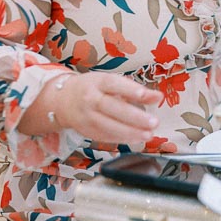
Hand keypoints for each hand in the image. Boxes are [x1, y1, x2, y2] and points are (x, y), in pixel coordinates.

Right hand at [25, 71, 160, 141]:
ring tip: (148, 134)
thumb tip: (157, 97)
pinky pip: (105, 136)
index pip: (114, 84)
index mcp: (97, 82)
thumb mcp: (110, 83)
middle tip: (154, 122)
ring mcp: (86, 116)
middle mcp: (90, 99)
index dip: (131, 90)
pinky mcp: (86, 131)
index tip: (149, 96)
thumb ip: (134, 90)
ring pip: (108, 126)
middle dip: (134, 117)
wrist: (63, 100)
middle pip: (112, 108)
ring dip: (130, 132)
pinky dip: (122, 139)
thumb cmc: (92, 89)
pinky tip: (135, 139)